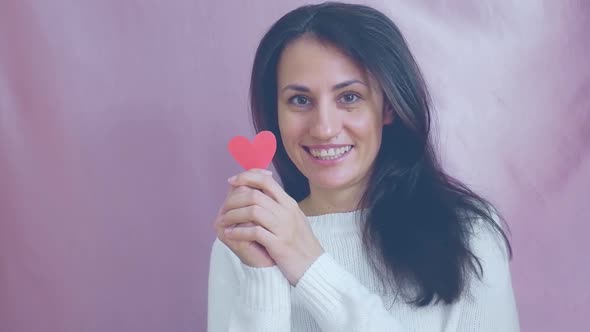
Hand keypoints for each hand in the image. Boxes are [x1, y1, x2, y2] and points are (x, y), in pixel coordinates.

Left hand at [219, 169, 323, 284]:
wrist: (314, 267)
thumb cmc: (301, 243)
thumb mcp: (293, 218)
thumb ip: (279, 204)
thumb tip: (259, 191)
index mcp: (289, 203)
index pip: (266, 180)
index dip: (246, 177)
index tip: (232, 181)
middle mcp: (287, 212)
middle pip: (255, 195)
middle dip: (234, 199)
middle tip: (224, 207)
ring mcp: (284, 228)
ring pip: (253, 211)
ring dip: (233, 215)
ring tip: (223, 221)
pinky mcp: (279, 245)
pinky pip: (254, 232)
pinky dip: (239, 232)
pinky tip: (230, 234)